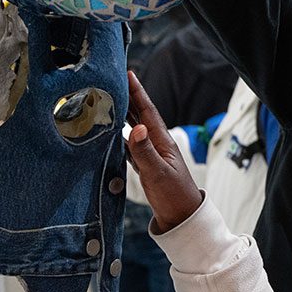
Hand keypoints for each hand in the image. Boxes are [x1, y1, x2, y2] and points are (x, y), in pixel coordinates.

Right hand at [125, 71, 202, 231]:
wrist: (182, 218)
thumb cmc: (174, 197)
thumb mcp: (158, 174)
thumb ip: (145, 152)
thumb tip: (136, 128)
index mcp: (162, 141)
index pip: (147, 111)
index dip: (137, 92)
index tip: (128, 73)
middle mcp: (157, 144)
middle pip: (140, 114)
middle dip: (128, 96)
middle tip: (114, 78)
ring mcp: (152, 154)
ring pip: (134, 128)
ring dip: (123, 113)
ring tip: (109, 99)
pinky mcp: (146, 165)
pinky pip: (130, 144)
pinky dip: (120, 135)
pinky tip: (111, 132)